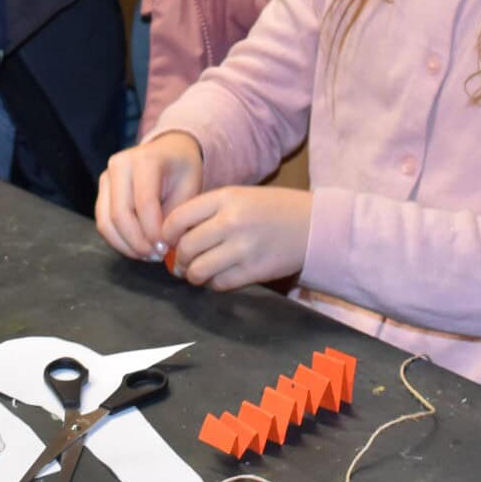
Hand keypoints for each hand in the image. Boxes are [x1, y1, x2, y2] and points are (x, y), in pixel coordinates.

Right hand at [95, 132, 204, 260]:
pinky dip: (118, 241)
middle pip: (120, 214)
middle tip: (157, 256)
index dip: (153, 231)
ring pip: (106, 222)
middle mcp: (120, 165)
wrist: (169, 152)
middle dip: (138, 242)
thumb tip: (161, 245)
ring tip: (148, 255)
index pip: (144, 203)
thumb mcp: (190, 188)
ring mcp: (106, 177)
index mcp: (146, 159)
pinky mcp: (102, 191)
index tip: (166, 248)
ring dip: (126, 245)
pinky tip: (137, 248)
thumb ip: (175, 216)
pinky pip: (103, 223)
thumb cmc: (182, 170)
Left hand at [160, 184, 311, 291]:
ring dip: (193, 275)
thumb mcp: (240, 197)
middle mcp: (232, 221)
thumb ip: (208, 211)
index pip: (178, 217)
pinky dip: (213, 284)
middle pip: (186, 247)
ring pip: (199, 269)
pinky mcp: (255, 270)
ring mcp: (244, 247)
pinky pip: (220, 284)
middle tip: (180, 263)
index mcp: (226, 197)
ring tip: (197, 273)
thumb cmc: (273, 209)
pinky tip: (218, 278)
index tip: (167, 242)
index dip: (166, 234)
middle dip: (178, 260)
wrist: (314, 224)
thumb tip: (174, 235)